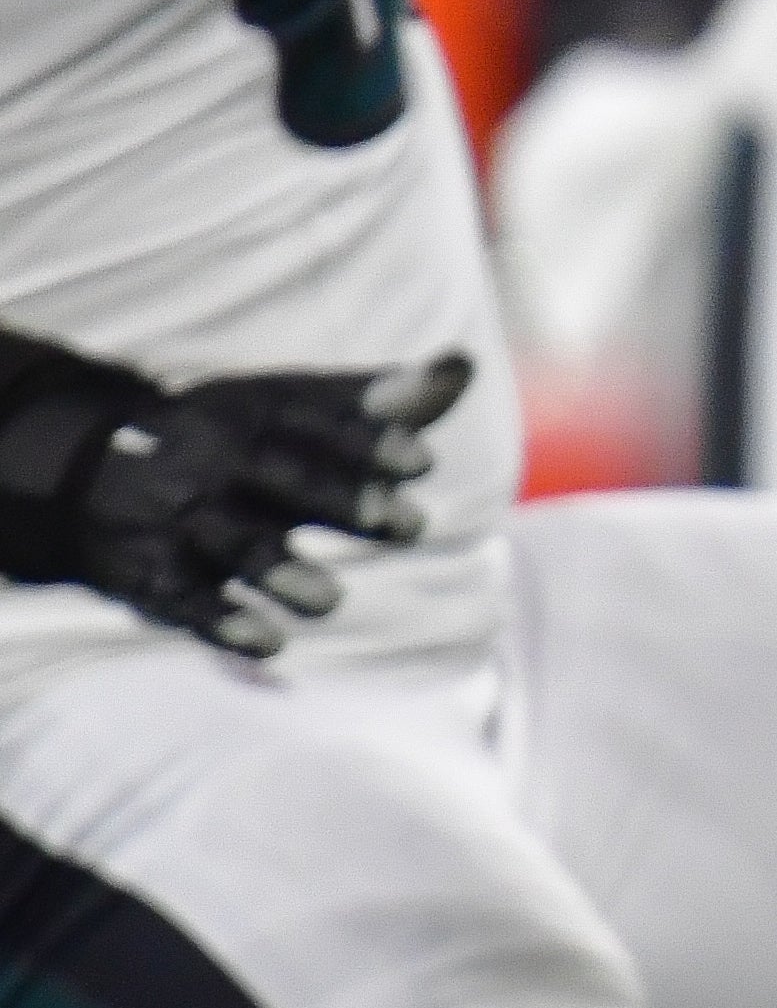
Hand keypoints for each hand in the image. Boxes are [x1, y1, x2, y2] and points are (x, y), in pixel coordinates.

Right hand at [0, 353, 471, 657]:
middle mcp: (219, 461)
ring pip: (234, 542)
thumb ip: (379, 400)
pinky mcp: (150, 572)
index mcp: (258, 415)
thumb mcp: (292, 407)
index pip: (319, 424)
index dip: (370, 440)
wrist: (84, 468)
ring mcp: (183, 518)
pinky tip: (266, 641)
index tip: (422, 461)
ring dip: (280, 570)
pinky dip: (218, 620)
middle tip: (405, 524)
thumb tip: (462, 366)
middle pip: (284, 478)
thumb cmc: (226, 438)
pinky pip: (181, 597)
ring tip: (330, 601)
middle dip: (342, 500)